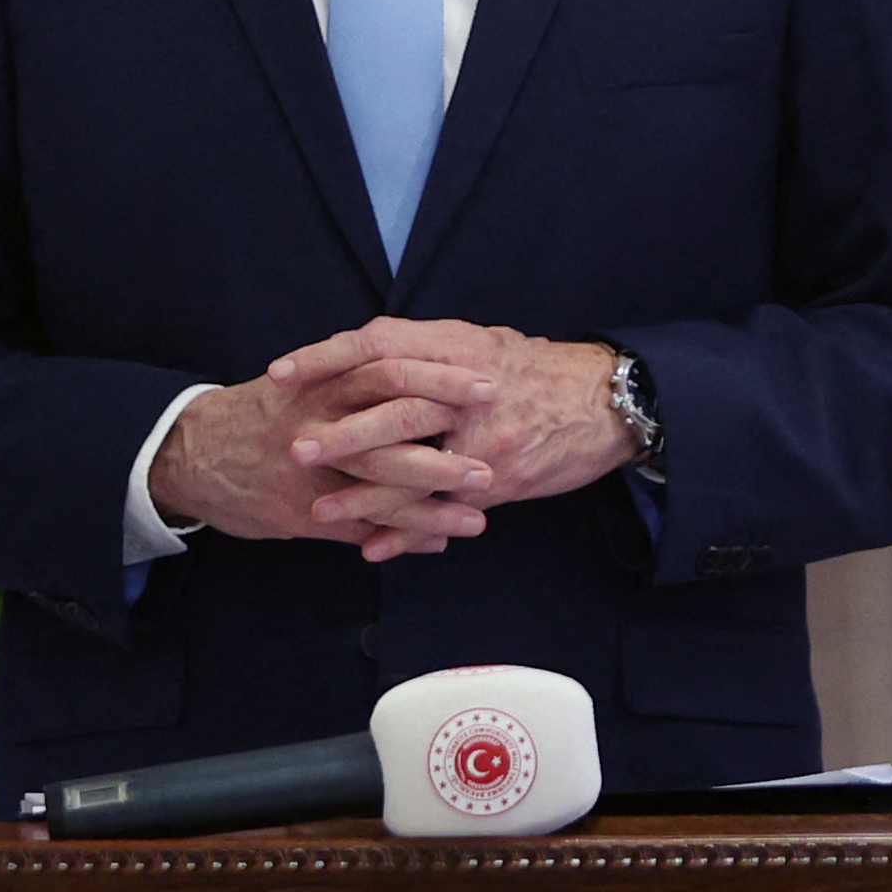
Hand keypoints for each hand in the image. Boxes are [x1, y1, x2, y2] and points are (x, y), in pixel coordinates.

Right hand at [147, 341, 507, 561]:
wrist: (191, 451)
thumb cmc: (264, 413)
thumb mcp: (309, 382)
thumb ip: (360, 378)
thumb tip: (427, 370)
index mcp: (326, 380)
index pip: (393, 369)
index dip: (445, 378)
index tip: (491, 386)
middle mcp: (320, 419)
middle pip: (393, 423)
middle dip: (448, 445)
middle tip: (492, 462)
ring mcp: (310, 470)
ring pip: (381, 485)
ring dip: (433, 506)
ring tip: (478, 520)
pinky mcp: (299, 512)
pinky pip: (360, 526)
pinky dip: (400, 536)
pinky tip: (437, 543)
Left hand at [274, 317, 643, 530]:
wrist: (609, 401)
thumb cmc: (540, 370)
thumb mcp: (485, 343)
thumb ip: (430, 351)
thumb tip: (372, 354)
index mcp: (459, 346)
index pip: (382, 343)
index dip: (328, 357)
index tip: (283, 373)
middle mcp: (470, 389)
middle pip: (396, 405)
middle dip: (341, 432)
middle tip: (294, 448)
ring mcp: (487, 436)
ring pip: (416, 465)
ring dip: (365, 493)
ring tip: (321, 511)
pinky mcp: (502, 478)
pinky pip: (445, 508)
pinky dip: (408, 531)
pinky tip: (373, 548)